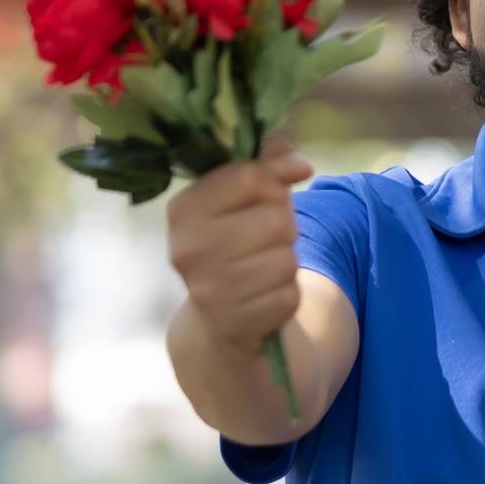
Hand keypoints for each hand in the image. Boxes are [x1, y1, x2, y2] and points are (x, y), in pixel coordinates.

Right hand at [166, 136, 315, 359]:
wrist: (217, 316)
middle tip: (265, 238)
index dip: (274, 182)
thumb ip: (270, 160)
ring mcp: (208, 290)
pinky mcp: (235, 323)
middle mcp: (187, 249)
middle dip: (284, 226)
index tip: (270, 194)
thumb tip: (300, 165)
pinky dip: (286, 294)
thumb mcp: (245, 193)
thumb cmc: (236, 237)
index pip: (250, 177)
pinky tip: (263, 294)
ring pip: (286, 260)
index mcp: (184, 209)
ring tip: (263, 265)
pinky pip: (289, 296)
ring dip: (286, 261)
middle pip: (277, 219)